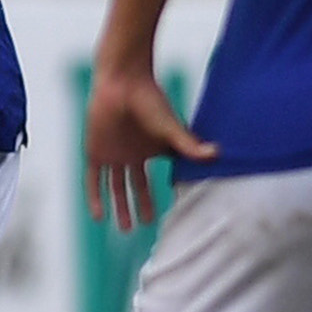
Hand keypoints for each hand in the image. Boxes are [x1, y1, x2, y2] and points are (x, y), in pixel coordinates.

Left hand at [83, 59, 214, 230]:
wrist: (120, 82)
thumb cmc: (149, 100)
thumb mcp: (170, 128)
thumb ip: (189, 145)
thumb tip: (218, 154)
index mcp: (154, 149)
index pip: (162, 175)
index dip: (167, 192)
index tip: (176, 211)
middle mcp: (134, 154)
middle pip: (139, 185)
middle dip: (142, 205)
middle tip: (147, 225)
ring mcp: (114, 154)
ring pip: (117, 186)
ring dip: (120, 207)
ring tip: (126, 229)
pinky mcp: (96, 152)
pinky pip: (94, 180)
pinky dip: (95, 197)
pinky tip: (98, 217)